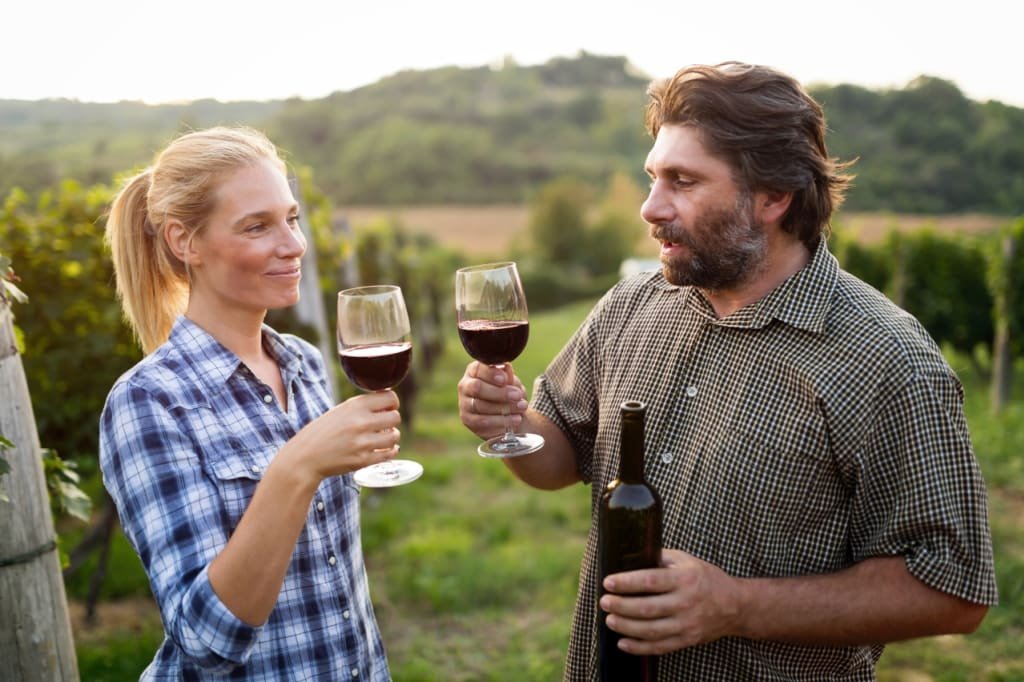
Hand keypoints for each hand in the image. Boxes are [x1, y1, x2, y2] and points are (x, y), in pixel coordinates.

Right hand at [280, 390, 401, 484]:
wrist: (305, 457)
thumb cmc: (323, 432)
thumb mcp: (341, 411)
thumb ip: (363, 406)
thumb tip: (390, 404)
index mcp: (355, 406)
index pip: (391, 398)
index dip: (392, 403)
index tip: (388, 408)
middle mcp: (361, 422)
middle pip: (395, 417)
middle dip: (392, 420)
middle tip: (384, 425)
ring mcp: (363, 442)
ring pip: (395, 436)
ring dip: (391, 436)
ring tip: (382, 438)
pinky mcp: (363, 460)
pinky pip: (390, 454)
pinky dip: (390, 451)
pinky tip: (384, 449)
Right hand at [457, 361, 528, 440]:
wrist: (509, 414)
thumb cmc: (508, 392)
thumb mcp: (511, 382)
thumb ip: (508, 375)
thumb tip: (506, 367)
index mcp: (474, 371)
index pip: (478, 369)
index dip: (491, 373)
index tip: (504, 379)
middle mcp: (465, 386)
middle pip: (477, 387)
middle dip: (499, 392)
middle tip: (517, 395)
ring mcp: (464, 404)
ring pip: (481, 406)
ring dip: (504, 408)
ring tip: (521, 407)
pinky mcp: (467, 420)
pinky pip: (482, 421)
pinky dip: (501, 421)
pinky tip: (515, 419)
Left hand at [598, 549, 741, 654]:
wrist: (735, 605)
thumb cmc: (706, 578)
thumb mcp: (687, 560)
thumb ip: (662, 558)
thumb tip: (633, 554)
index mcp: (684, 579)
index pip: (650, 581)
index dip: (627, 582)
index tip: (608, 582)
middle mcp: (685, 603)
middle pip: (647, 608)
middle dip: (621, 606)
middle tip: (604, 602)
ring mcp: (687, 624)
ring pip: (651, 630)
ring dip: (626, 627)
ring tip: (609, 619)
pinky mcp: (687, 640)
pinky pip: (660, 647)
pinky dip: (639, 647)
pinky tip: (622, 643)